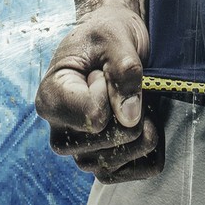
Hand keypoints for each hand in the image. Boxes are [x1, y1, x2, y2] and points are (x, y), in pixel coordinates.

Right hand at [35, 0, 162, 182]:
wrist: (111, 44)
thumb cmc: (106, 35)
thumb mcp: (115, 38)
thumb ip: (124, 71)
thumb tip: (130, 117)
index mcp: (51, 101)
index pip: (94, 117)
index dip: (110, 91)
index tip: (101, 71)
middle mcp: (60, 135)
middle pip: (113, 138)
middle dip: (131, 108)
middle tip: (120, 85)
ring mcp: (82, 154)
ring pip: (125, 156)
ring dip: (145, 127)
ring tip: (132, 100)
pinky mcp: (106, 164)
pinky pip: (140, 169)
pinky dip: (153, 148)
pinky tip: (148, 122)